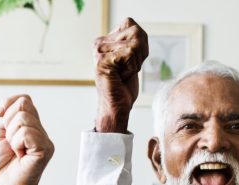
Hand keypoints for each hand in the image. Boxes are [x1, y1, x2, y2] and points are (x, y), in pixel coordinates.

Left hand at [0, 95, 53, 184]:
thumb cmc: (1, 170)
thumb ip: (4, 119)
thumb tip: (5, 106)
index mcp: (31, 128)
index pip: (24, 100)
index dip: (8, 105)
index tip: (0, 121)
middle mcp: (41, 133)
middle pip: (24, 104)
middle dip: (8, 120)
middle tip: (9, 142)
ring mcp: (45, 141)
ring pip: (23, 118)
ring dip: (11, 135)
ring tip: (14, 151)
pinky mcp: (45, 150)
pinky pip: (27, 132)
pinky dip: (16, 142)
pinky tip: (19, 155)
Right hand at [94, 17, 148, 132]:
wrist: (116, 107)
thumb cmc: (124, 86)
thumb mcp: (132, 58)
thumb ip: (134, 41)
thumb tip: (138, 31)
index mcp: (104, 40)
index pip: (130, 24)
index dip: (139, 44)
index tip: (130, 61)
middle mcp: (99, 44)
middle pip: (136, 32)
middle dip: (140, 53)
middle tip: (128, 69)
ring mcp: (99, 52)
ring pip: (135, 43)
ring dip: (137, 61)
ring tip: (125, 73)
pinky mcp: (103, 60)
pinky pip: (131, 53)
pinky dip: (134, 68)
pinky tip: (122, 77)